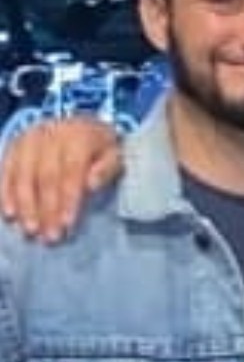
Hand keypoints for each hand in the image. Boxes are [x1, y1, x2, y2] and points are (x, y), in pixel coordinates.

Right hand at [0, 117, 122, 241]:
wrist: (81, 125)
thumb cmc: (100, 148)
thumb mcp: (115, 156)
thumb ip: (107, 169)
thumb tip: (91, 185)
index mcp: (78, 137)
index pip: (71, 172)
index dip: (68, 199)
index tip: (66, 224)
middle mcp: (50, 134)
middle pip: (45, 176)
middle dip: (46, 209)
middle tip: (49, 236)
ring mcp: (29, 138)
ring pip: (23, 174)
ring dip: (25, 205)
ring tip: (30, 230)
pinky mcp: (15, 145)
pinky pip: (7, 169)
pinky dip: (6, 192)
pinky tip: (9, 213)